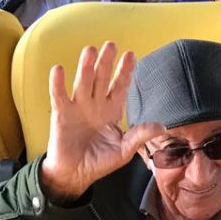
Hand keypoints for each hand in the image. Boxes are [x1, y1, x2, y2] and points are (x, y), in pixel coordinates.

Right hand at [39, 43, 163, 202]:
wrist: (74, 175)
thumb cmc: (100, 161)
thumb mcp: (124, 150)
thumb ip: (140, 136)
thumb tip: (163, 126)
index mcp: (112, 110)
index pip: (120, 86)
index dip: (125, 71)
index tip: (131, 55)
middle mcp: (95, 104)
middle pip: (102, 78)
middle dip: (107, 62)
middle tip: (111, 44)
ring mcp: (78, 107)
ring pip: (83, 82)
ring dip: (86, 67)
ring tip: (90, 50)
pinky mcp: (61, 114)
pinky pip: (59, 96)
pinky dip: (58, 83)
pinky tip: (58, 69)